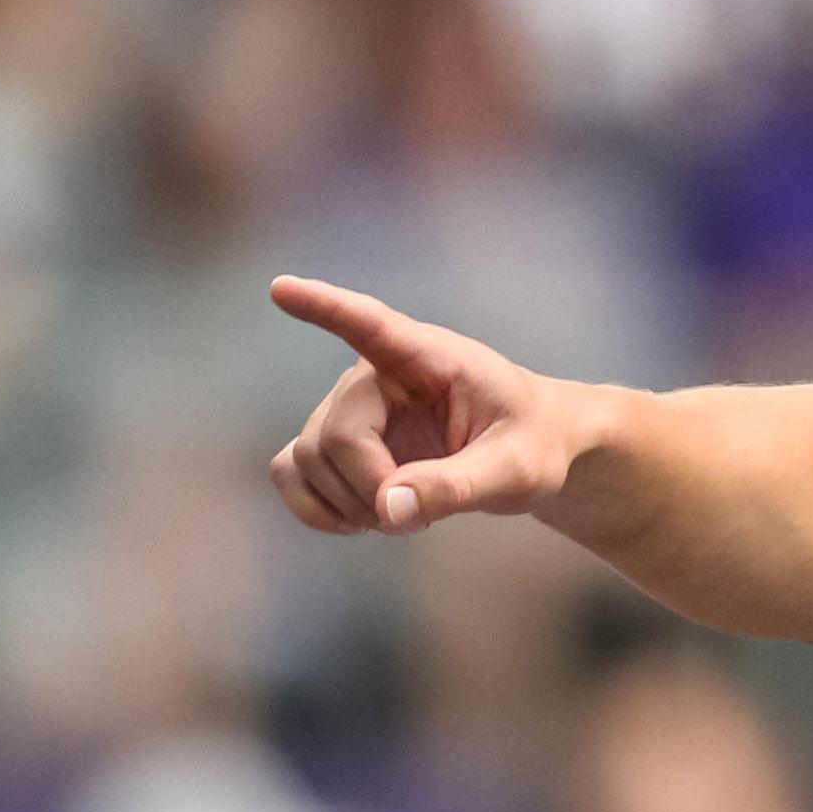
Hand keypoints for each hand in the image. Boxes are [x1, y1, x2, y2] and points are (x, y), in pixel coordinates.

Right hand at [266, 276, 595, 535]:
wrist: (526, 450)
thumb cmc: (530, 444)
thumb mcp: (516, 470)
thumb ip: (457, 486)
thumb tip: (386, 508)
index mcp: (427, 357)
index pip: (369, 324)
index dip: (324, 308)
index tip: (282, 288)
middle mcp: (375, 374)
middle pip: (336, 437)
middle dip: (370, 490)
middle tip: (420, 519)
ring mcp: (349, 407)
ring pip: (308, 459)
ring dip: (349, 505)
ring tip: (404, 516)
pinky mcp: (336, 443)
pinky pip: (291, 472)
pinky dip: (312, 507)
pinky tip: (354, 522)